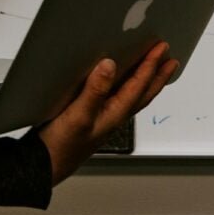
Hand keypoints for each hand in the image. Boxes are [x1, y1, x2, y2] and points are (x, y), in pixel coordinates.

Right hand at [38, 42, 177, 184]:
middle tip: (171, 60)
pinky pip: (120, 98)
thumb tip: (109, 65)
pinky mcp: (93, 117)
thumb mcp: (78, 115)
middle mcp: (114, 115)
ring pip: (134, 96)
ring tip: (156, 69)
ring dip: (147, 81)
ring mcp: (105, 117)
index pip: (139, 85)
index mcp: (115, 113)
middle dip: (159, 75)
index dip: (151, 65)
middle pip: (144, 92)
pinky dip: (128, 86)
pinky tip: (121, 82)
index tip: (161, 48)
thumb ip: (95, 91)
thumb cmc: (61, 147)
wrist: (42, 166)